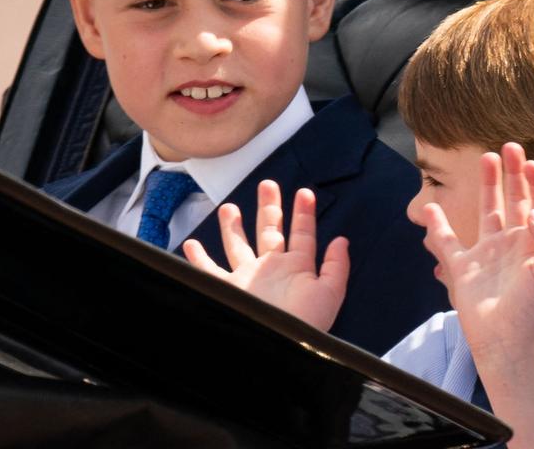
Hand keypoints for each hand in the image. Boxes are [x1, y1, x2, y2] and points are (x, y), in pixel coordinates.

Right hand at [183, 180, 348, 331]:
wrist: (277, 348)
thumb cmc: (305, 325)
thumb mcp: (329, 293)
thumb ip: (336, 265)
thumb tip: (341, 240)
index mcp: (297, 268)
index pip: (302, 234)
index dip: (304, 213)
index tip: (305, 193)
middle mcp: (271, 270)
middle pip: (269, 231)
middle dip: (269, 208)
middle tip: (267, 185)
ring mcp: (248, 279)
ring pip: (238, 246)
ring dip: (234, 226)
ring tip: (229, 207)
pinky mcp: (227, 290)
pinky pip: (209, 271)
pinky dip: (198, 259)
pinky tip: (192, 245)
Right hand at [421, 143, 533, 355]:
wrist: (505, 342)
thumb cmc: (531, 311)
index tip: (531, 163)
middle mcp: (513, 243)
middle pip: (515, 199)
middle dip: (514, 173)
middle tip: (510, 146)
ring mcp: (488, 253)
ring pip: (487, 211)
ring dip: (487, 186)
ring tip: (487, 158)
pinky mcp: (464, 268)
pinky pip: (448, 242)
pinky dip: (438, 225)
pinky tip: (430, 207)